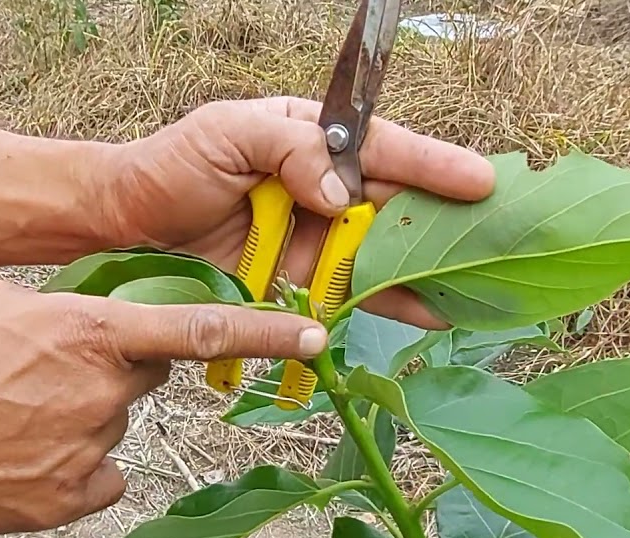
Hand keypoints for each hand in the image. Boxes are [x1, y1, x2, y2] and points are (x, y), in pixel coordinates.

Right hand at [0, 279, 327, 536]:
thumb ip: (61, 312)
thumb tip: (91, 328)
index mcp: (84, 332)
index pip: (199, 329)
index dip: (266, 333)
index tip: (318, 336)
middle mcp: (98, 393)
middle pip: (143, 378)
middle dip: (113, 370)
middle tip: (43, 373)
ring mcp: (85, 453)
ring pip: (110, 428)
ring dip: (78, 419)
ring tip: (4, 418)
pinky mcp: (66, 502)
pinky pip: (97, 478)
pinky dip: (70, 468)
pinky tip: (15, 458)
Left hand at [100, 97, 496, 328]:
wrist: (127, 220)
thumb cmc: (173, 163)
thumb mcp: (229, 134)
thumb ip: (289, 149)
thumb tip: (342, 194)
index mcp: (314, 138)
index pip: (384, 148)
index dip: (433, 166)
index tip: (479, 180)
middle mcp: (326, 187)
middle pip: (398, 205)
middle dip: (449, 221)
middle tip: (502, 237)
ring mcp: (316, 237)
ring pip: (384, 253)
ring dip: (430, 269)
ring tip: (480, 284)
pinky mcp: (300, 282)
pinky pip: (352, 293)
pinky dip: (391, 303)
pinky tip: (432, 312)